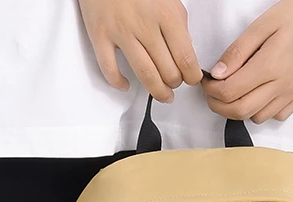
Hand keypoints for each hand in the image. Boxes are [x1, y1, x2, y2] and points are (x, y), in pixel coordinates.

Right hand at [78, 0, 202, 102]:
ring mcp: (121, 32)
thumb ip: (178, 25)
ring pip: (145, 76)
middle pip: (167, 71)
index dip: (191, 76)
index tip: (191, 79)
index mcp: (166, 15)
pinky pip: (110, 69)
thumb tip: (184, 52)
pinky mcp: (100, 35)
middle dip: (175, 84)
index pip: (186, 58)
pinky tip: (126, 84)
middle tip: (175, 84)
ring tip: (162, 95)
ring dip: (157, 92)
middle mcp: (144, 25)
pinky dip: (119, 83)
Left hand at [202, 0, 292, 122]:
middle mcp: (282, 85)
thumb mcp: (260, 26)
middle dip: (219, 106)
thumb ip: (237, 52)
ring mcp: (292, 92)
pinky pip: (277, 116)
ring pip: (257, 117)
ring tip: (234, 92)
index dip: (212, 90)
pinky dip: (262, 111)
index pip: (230, 92)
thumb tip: (217, 74)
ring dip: (240, 109)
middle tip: (212, 93)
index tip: (207, 82)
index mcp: (270, 66)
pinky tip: (257, 95)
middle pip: (240, 111)